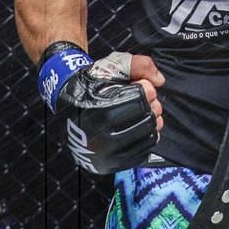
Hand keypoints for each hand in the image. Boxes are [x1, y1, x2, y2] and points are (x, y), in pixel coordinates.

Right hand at [38, 42, 163, 173]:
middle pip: (147, 118)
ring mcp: (104, 153)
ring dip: (151, 122)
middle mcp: (100, 135)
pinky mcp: (109, 163)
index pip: (142, 98)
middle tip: (143, 100)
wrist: (70, 106)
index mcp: (99, 109)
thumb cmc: (94, 85)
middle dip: (151, 105)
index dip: (146, 89)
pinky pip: (143, 152)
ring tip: (140, 114)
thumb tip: (159, 81)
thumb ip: (140, 65)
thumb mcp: (113, 65)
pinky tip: (138, 128)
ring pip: (148, 136)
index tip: (139, 86)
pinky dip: (147, 138)